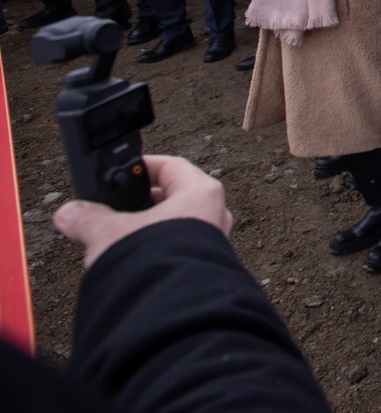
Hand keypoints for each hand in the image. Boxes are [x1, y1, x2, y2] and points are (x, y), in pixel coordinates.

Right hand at [53, 155, 233, 268]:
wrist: (173, 310)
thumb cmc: (155, 262)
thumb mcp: (108, 232)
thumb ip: (87, 218)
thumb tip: (71, 213)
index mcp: (201, 192)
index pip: (171, 167)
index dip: (145, 166)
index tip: (127, 170)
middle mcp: (214, 215)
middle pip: (174, 198)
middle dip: (142, 204)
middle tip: (116, 209)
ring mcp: (214, 244)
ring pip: (176, 227)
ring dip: (146, 232)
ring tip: (118, 241)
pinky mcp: (205, 269)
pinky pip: (178, 252)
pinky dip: (156, 253)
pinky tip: (133, 264)